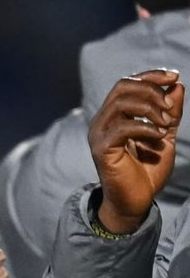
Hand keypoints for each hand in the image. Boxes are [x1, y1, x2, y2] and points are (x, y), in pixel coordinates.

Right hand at [89, 69, 183, 233]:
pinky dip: (146, 127)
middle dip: (151, 89)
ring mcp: (99, 134)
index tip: (174, 77)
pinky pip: (123, 127)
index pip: (127, 83)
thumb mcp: (164, 135)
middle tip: (170, 106)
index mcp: (114, 115)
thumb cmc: (147, 171)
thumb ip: (169, 113)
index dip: (151, 76)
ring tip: (166, 123)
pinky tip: (159, 136)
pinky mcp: (102, 149)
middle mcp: (103, 121)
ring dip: (150, 108)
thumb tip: (177, 86)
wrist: (136, 201)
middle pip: (122, 87)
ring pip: (121, 103)